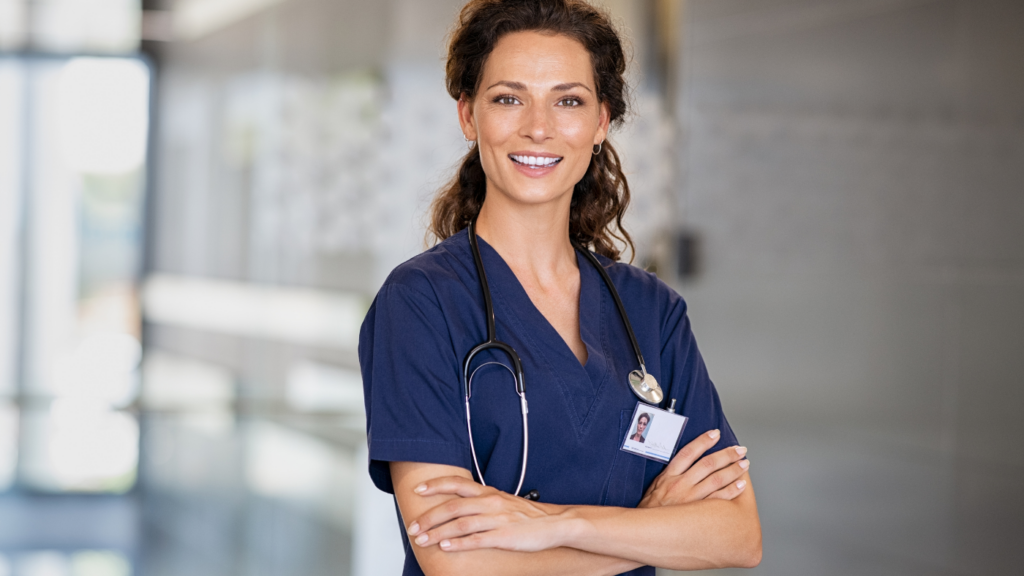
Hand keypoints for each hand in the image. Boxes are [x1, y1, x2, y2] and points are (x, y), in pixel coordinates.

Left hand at [406, 476, 569, 552]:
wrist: (556, 523)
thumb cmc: (527, 515)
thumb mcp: (502, 501)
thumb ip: (481, 501)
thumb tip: (458, 506)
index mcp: (488, 492)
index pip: (456, 484)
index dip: (435, 485)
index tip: (418, 490)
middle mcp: (490, 502)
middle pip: (452, 506)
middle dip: (428, 517)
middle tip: (413, 527)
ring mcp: (496, 519)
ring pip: (460, 524)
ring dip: (437, 532)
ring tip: (422, 540)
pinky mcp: (503, 537)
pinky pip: (476, 540)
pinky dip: (458, 543)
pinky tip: (446, 547)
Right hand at [639, 429, 748, 507]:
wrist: (644, 531)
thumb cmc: (649, 510)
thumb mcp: (654, 486)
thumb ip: (669, 474)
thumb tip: (685, 462)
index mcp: (669, 475)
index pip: (688, 452)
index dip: (703, 441)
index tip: (715, 433)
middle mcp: (680, 484)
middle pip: (707, 464)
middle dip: (726, 454)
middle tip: (740, 450)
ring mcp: (689, 499)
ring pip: (716, 480)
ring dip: (733, 470)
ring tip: (744, 464)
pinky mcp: (696, 513)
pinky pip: (718, 500)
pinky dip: (731, 491)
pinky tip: (741, 485)